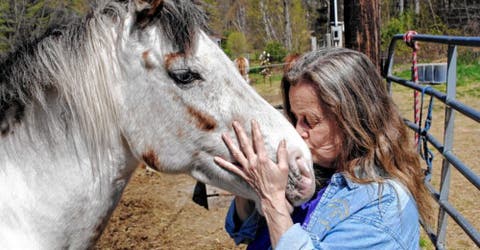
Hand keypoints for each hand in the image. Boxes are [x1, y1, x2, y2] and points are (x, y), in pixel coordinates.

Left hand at [214, 120, 293, 246]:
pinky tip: (215, 158)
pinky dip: (223, 163)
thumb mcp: (284, 167)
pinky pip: (231, 168)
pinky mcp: (243, 175)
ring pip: (236, 153)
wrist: (271, 198)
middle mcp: (253, 162)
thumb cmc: (279, 183)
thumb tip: (283, 141)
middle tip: (234, 123)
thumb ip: (282, 153)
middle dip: (240, 132)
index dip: (256, 130)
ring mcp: (246, 168)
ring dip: (229, 144)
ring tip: (223, 135)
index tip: (253, 121)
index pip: (258, 141)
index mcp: (263, 159)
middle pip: (245, 144)